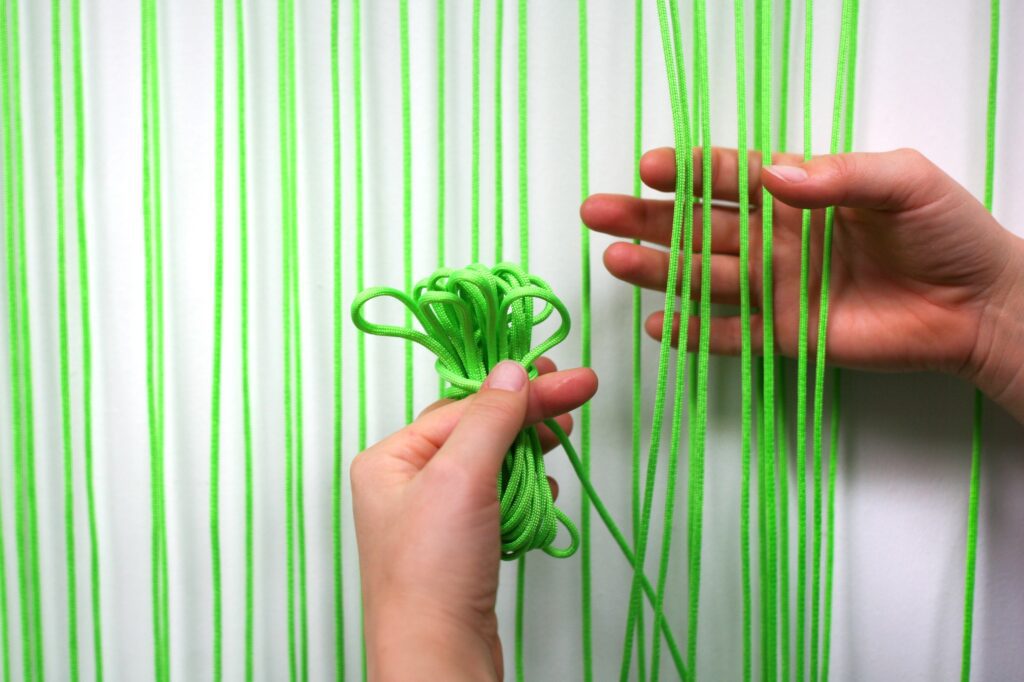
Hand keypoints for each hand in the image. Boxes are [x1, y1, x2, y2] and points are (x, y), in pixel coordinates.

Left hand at [351, 358, 597, 680]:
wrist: (438, 658)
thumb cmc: (432, 572)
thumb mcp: (460, 476)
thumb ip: (489, 418)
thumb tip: (511, 371)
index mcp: (391, 458)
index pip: (464, 406)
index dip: (518, 390)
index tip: (566, 378)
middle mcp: (408, 483)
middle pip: (479, 429)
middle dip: (528, 414)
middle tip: (577, 393)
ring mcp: (436, 517)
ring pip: (494, 465)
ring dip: (529, 453)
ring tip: (561, 438)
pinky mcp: (463, 546)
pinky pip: (500, 501)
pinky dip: (526, 494)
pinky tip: (543, 493)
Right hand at [582, 147, 1023, 420]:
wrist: (978, 305)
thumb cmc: (949, 232)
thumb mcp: (902, 182)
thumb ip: (838, 176)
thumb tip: (773, 173)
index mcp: (799, 196)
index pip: (730, 179)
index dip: (689, 174)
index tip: (650, 168)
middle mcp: (777, 240)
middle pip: (699, 228)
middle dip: (648, 220)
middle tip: (599, 213)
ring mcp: (778, 289)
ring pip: (705, 278)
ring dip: (659, 271)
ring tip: (615, 261)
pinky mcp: (787, 336)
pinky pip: (732, 335)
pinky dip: (697, 333)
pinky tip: (660, 324)